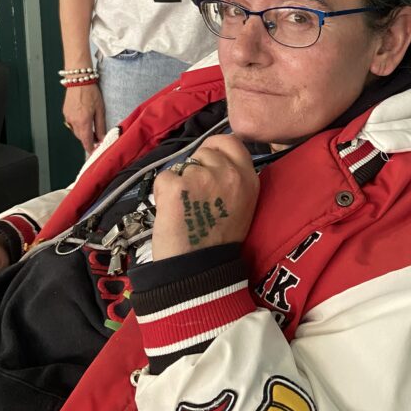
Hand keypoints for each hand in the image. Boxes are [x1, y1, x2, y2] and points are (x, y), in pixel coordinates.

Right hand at [63, 83, 106, 153]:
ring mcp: (68, 117)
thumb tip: (102, 138)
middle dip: (88, 139)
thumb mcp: (100, 110)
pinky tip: (84, 118)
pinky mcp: (65, 113)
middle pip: (81, 137)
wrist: (79, 80)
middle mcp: (73, 122)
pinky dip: (78, 125)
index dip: (91, 149)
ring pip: (76, 131)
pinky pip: (71, 124)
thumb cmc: (90, 92)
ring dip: (83, 132)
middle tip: (97, 137)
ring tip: (92, 126)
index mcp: (83, 122)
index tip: (94, 151)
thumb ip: (101, 126)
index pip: (86, 142)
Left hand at [150, 136, 259, 259]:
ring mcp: (200, 177)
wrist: (199, 269)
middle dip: (195, 168)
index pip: (231, 141)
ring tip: (185, 209)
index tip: (207, 161)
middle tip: (196, 197)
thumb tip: (212, 161)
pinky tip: (171, 213)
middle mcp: (228, 173)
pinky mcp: (175, 186)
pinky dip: (162, 193)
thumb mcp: (242, 205)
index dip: (215, 147)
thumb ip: (233, 180)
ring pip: (182, 166)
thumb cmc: (219, 241)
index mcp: (248, 179)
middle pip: (203, 152)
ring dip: (179, 182)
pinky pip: (163, 178)